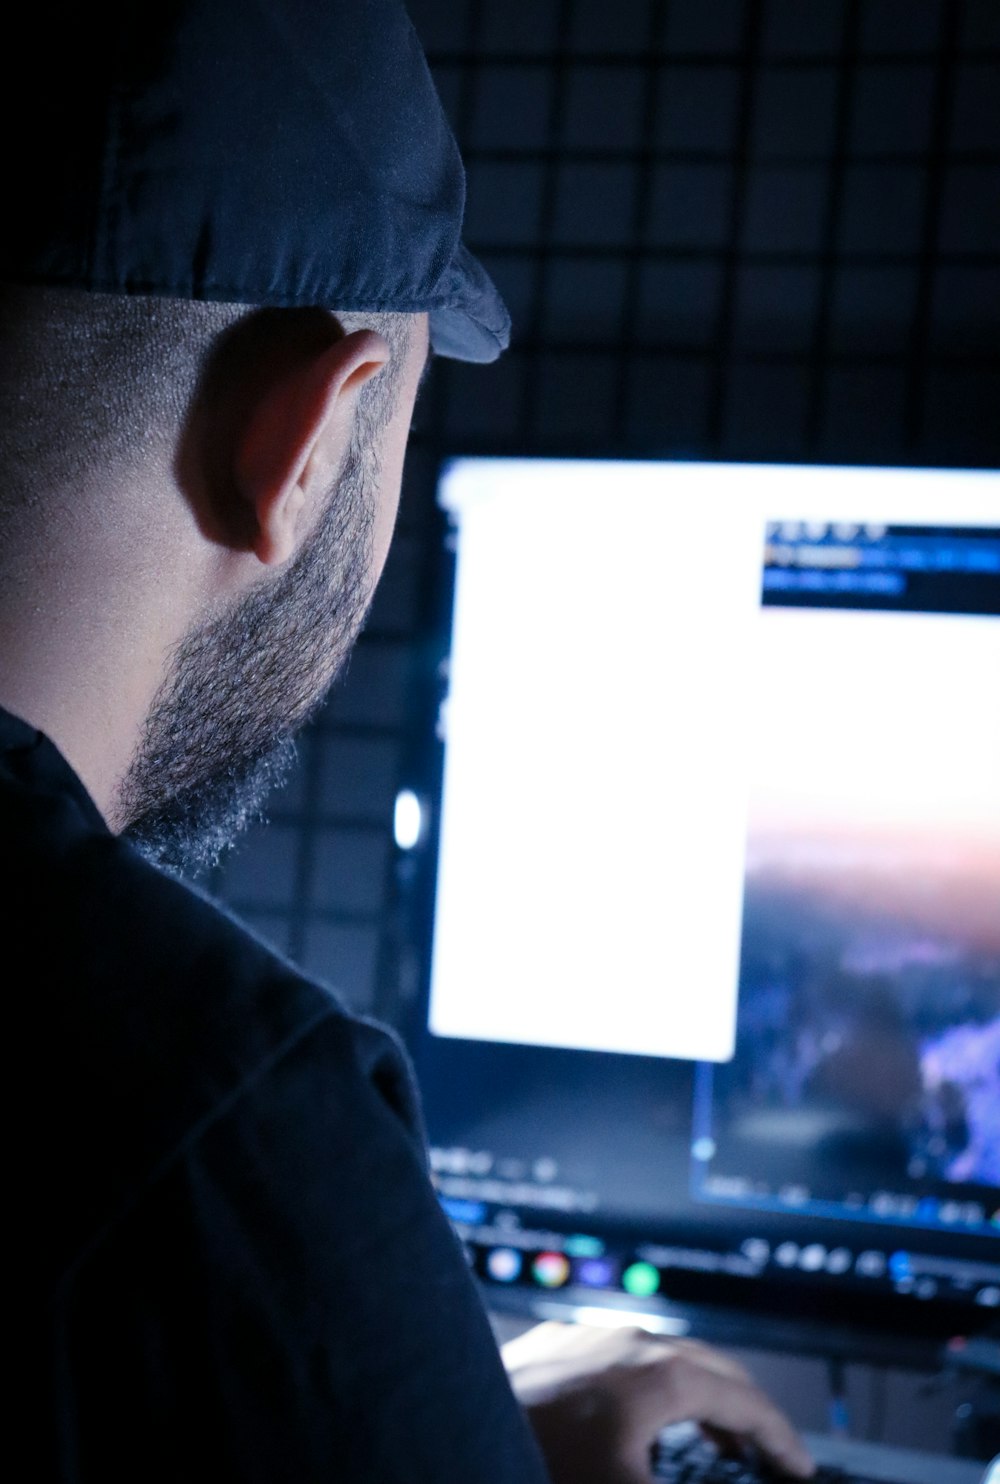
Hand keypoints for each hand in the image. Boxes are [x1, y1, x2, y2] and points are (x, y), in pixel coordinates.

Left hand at [501, 1320, 814, 1483]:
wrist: (453, 1428)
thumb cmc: (544, 1461)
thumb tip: (733, 1476)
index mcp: (661, 1372)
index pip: (744, 1400)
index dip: (781, 1439)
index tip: (802, 1471)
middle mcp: (630, 1339)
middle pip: (711, 1369)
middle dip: (748, 1414)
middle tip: (771, 1457)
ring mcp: (590, 1334)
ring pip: (666, 1358)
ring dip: (700, 1398)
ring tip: (718, 1443)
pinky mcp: (555, 1343)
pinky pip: (623, 1357)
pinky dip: (654, 1388)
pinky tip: (643, 1419)